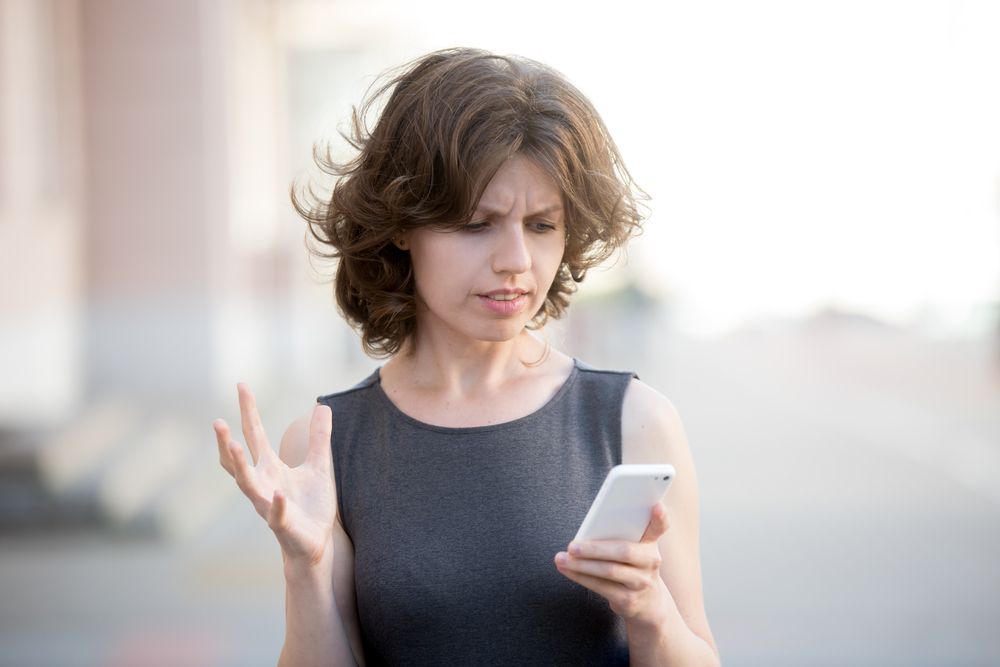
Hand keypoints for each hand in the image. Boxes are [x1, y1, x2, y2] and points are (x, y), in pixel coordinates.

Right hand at [214, 383, 335, 568]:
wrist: (316, 544)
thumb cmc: (311, 506)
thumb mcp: (318, 466)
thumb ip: (319, 439)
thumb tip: (323, 406)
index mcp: (270, 467)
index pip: (255, 434)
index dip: (248, 410)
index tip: (241, 384)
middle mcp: (263, 483)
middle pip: (239, 459)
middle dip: (227, 441)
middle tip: (218, 421)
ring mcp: (268, 504)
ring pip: (247, 485)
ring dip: (240, 466)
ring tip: (234, 446)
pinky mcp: (282, 525)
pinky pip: (275, 515)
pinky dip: (276, 504)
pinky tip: (278, 493)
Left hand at [554, 503, 671, 624]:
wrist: (648, 603)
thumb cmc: (632, 566)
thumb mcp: (634, 550)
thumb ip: (618, 536)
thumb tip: (586, 532)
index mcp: (651, 543)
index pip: (659, 527)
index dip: (661, 517)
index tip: (656, 506)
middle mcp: (651, 562)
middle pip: (623, 552)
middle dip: (594, 549)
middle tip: (572, 546)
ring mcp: (641, 582)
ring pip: (608, 571)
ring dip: (580, 565)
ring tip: (561, 559)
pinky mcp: (628, 600)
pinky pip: (600, 587)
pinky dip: (580, 577)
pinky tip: (566, 570)